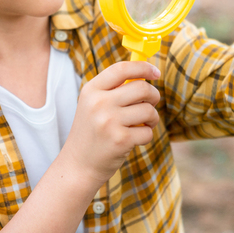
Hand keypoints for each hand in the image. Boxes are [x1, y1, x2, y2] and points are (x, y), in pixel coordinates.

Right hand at [61, 61, 160, 184]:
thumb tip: (146, 74)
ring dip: (152, 118)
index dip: (143, 67)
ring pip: (149, 110)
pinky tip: (134, 140)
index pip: (122, 69)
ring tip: (142, 124)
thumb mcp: (93, 105)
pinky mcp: (120, 140)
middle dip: (153, 96)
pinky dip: (146, 136)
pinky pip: (147, 132)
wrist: (78, 165)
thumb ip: (114, 89)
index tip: (155, 73)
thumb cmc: (92, 132)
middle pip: (142, 88)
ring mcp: (109, 121)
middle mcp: (99, 103)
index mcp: (92, 90)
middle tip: (150, 104)